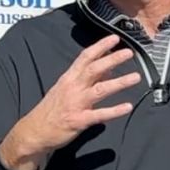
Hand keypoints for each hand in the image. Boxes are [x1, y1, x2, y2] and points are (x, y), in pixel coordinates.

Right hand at [0, 35, 140, 169]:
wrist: (34, 131)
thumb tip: (108, 67)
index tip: (115, 38)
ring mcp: (75, 103)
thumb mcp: (67, 88)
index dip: (100, 46)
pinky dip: (114, 111)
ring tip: (136, 77)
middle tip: (129, 53)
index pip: (85, 57)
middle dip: (112, 59)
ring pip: (99, 89)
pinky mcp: (78, 120)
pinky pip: (99, 115)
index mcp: (69, 78)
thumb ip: (88, 78)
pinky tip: (127, 107)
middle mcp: (72, 87)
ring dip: (119, 82)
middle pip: (94, 69)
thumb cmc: (53, 109)